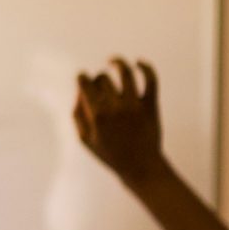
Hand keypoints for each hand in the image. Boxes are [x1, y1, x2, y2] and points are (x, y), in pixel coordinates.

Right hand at [73, 58, 164, 183]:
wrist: (141, 168)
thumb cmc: (110, 154)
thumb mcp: (85, 139)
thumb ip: (78, 114)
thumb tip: (79, 91)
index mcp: (97, 115)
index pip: (85, 83)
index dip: (82, 77)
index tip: (82, 78)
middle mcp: (115, 107)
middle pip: (103, 78)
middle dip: (99, 78)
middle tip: (100, 86)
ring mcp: (135, 105)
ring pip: (125, 72)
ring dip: (117, 62)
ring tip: (113, 61)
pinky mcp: (151, 106)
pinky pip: (151, 79)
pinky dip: (146, 67)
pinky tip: (139, 62)